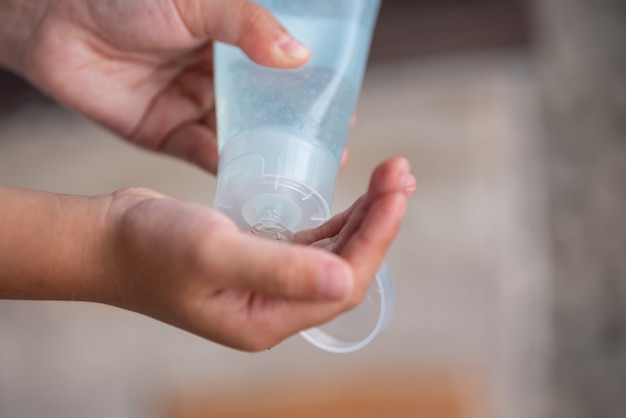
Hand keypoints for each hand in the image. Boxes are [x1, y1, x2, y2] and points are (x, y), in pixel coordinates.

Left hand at [8, 0, 309, 173]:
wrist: (53, 20)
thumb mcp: (198, 0)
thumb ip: (247, 25)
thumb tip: (298, 55)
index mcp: (229, 38)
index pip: (281, 67)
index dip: (311, 87)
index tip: (341, 104)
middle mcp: (215, 75)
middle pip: (266, 108)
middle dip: (297, 129)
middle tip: (330, 147)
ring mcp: (193, 106)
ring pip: (241, 134)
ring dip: (270, 153)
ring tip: (303, 170)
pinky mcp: (167, 133)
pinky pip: (204, 154)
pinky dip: (228, 167)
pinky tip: (254, 178)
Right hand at [103, 157, 414, 350]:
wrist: (106, 240)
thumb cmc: (149, 248)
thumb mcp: (213, 252)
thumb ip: (279, 270)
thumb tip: (343, 280)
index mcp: (267, 319)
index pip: (343, 283)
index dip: (377, 238)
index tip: (396, 191)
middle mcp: (274, 308)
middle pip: (345, 267)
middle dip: (379, 221)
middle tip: (401, 174)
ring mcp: (267, 285)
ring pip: (332, 253)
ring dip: (363, 217)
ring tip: (388, 179)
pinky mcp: (258, 259)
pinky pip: (310, 243)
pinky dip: (335, 220)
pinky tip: (352, 199)